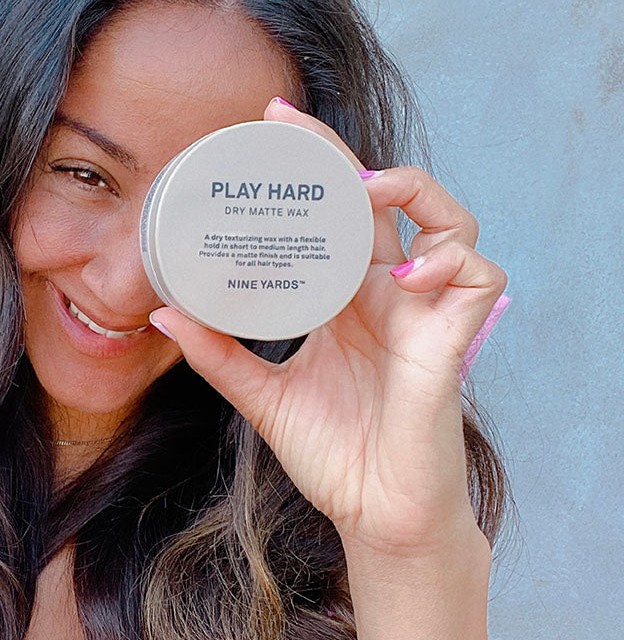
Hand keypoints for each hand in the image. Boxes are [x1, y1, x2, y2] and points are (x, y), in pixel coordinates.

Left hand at [150, 97, 508, 556]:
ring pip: (450, 220)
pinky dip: (451, 261)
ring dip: (415, 192)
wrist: (375, 514)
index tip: (266, 125)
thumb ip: (218, 355)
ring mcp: (423, 312)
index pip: (333, 216)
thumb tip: (161, 315)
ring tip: (369, 192)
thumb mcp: (262, 396)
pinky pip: (478, 274)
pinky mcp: (452, 340)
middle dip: (343, 155)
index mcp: (344, 300)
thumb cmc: (332, 454)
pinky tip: (408, 275)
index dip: (311, 169)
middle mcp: (386, 295)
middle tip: (290, 126)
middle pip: (382, 201)